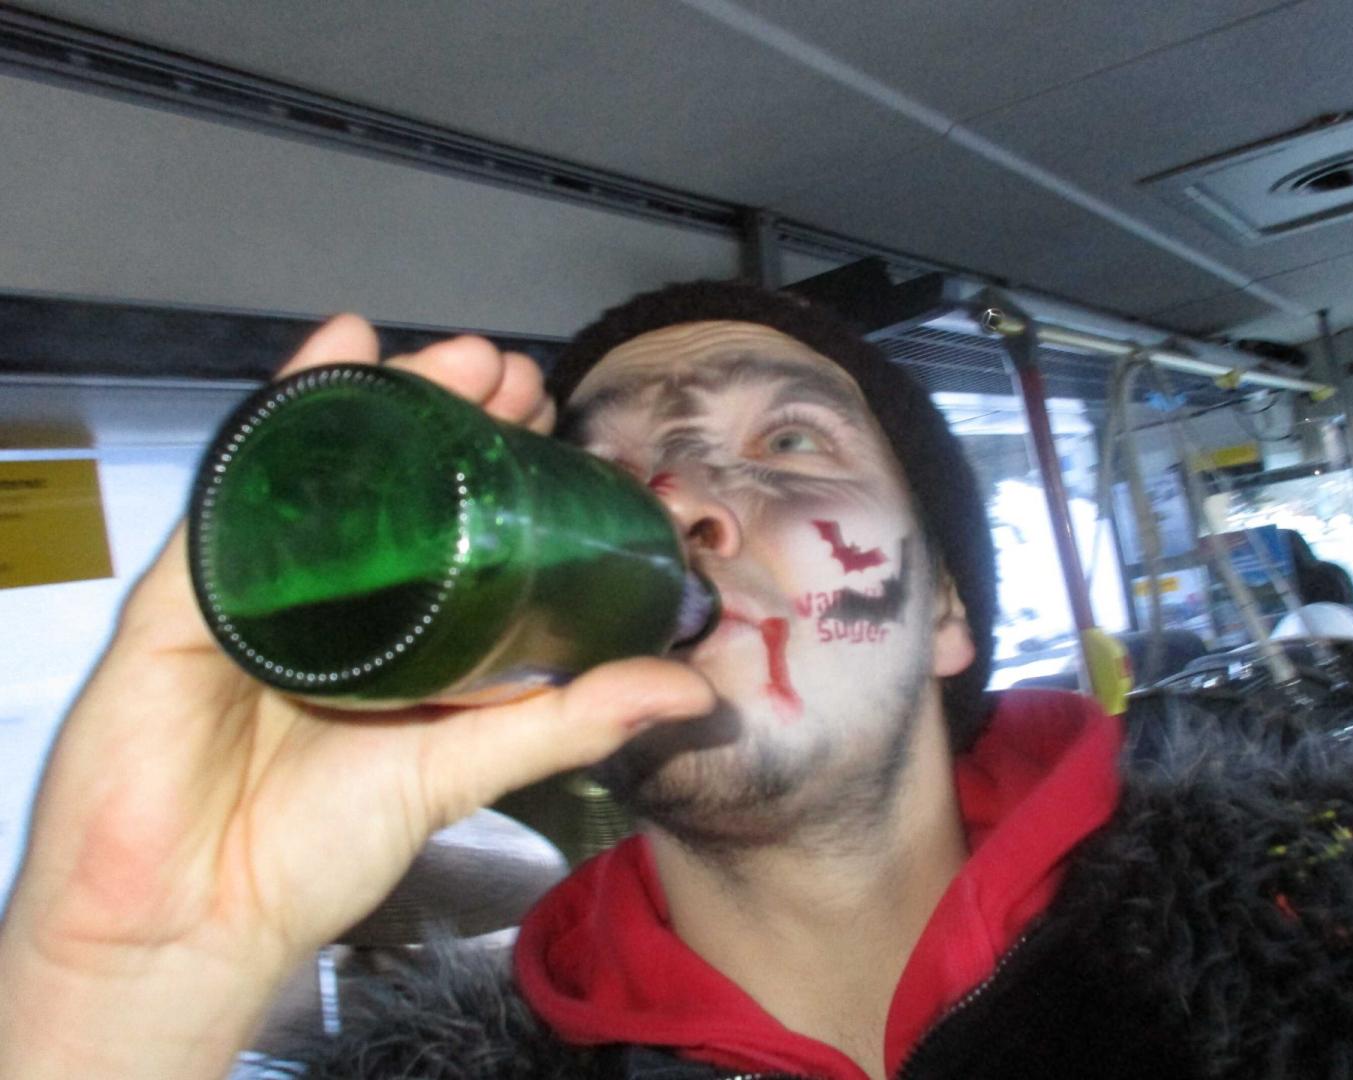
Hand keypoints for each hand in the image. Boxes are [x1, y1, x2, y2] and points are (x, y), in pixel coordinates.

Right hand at [0, 315, 714, 1078]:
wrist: (189, 922)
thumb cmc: (312, 852)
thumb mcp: (460, 770)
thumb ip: (569, 723)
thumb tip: (692, 689)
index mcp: (391, 629)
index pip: (448, 519)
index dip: (499, 461)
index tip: (549, 417)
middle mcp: (324, 593)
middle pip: (388, 477)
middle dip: (452, 410)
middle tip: (510, 374)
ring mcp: (255, 584)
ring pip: (324, 465)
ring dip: (390, 393)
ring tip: (453, 354)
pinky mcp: (186, 591)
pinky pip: (236, 483)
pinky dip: (287, 408)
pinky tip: (337, 349)